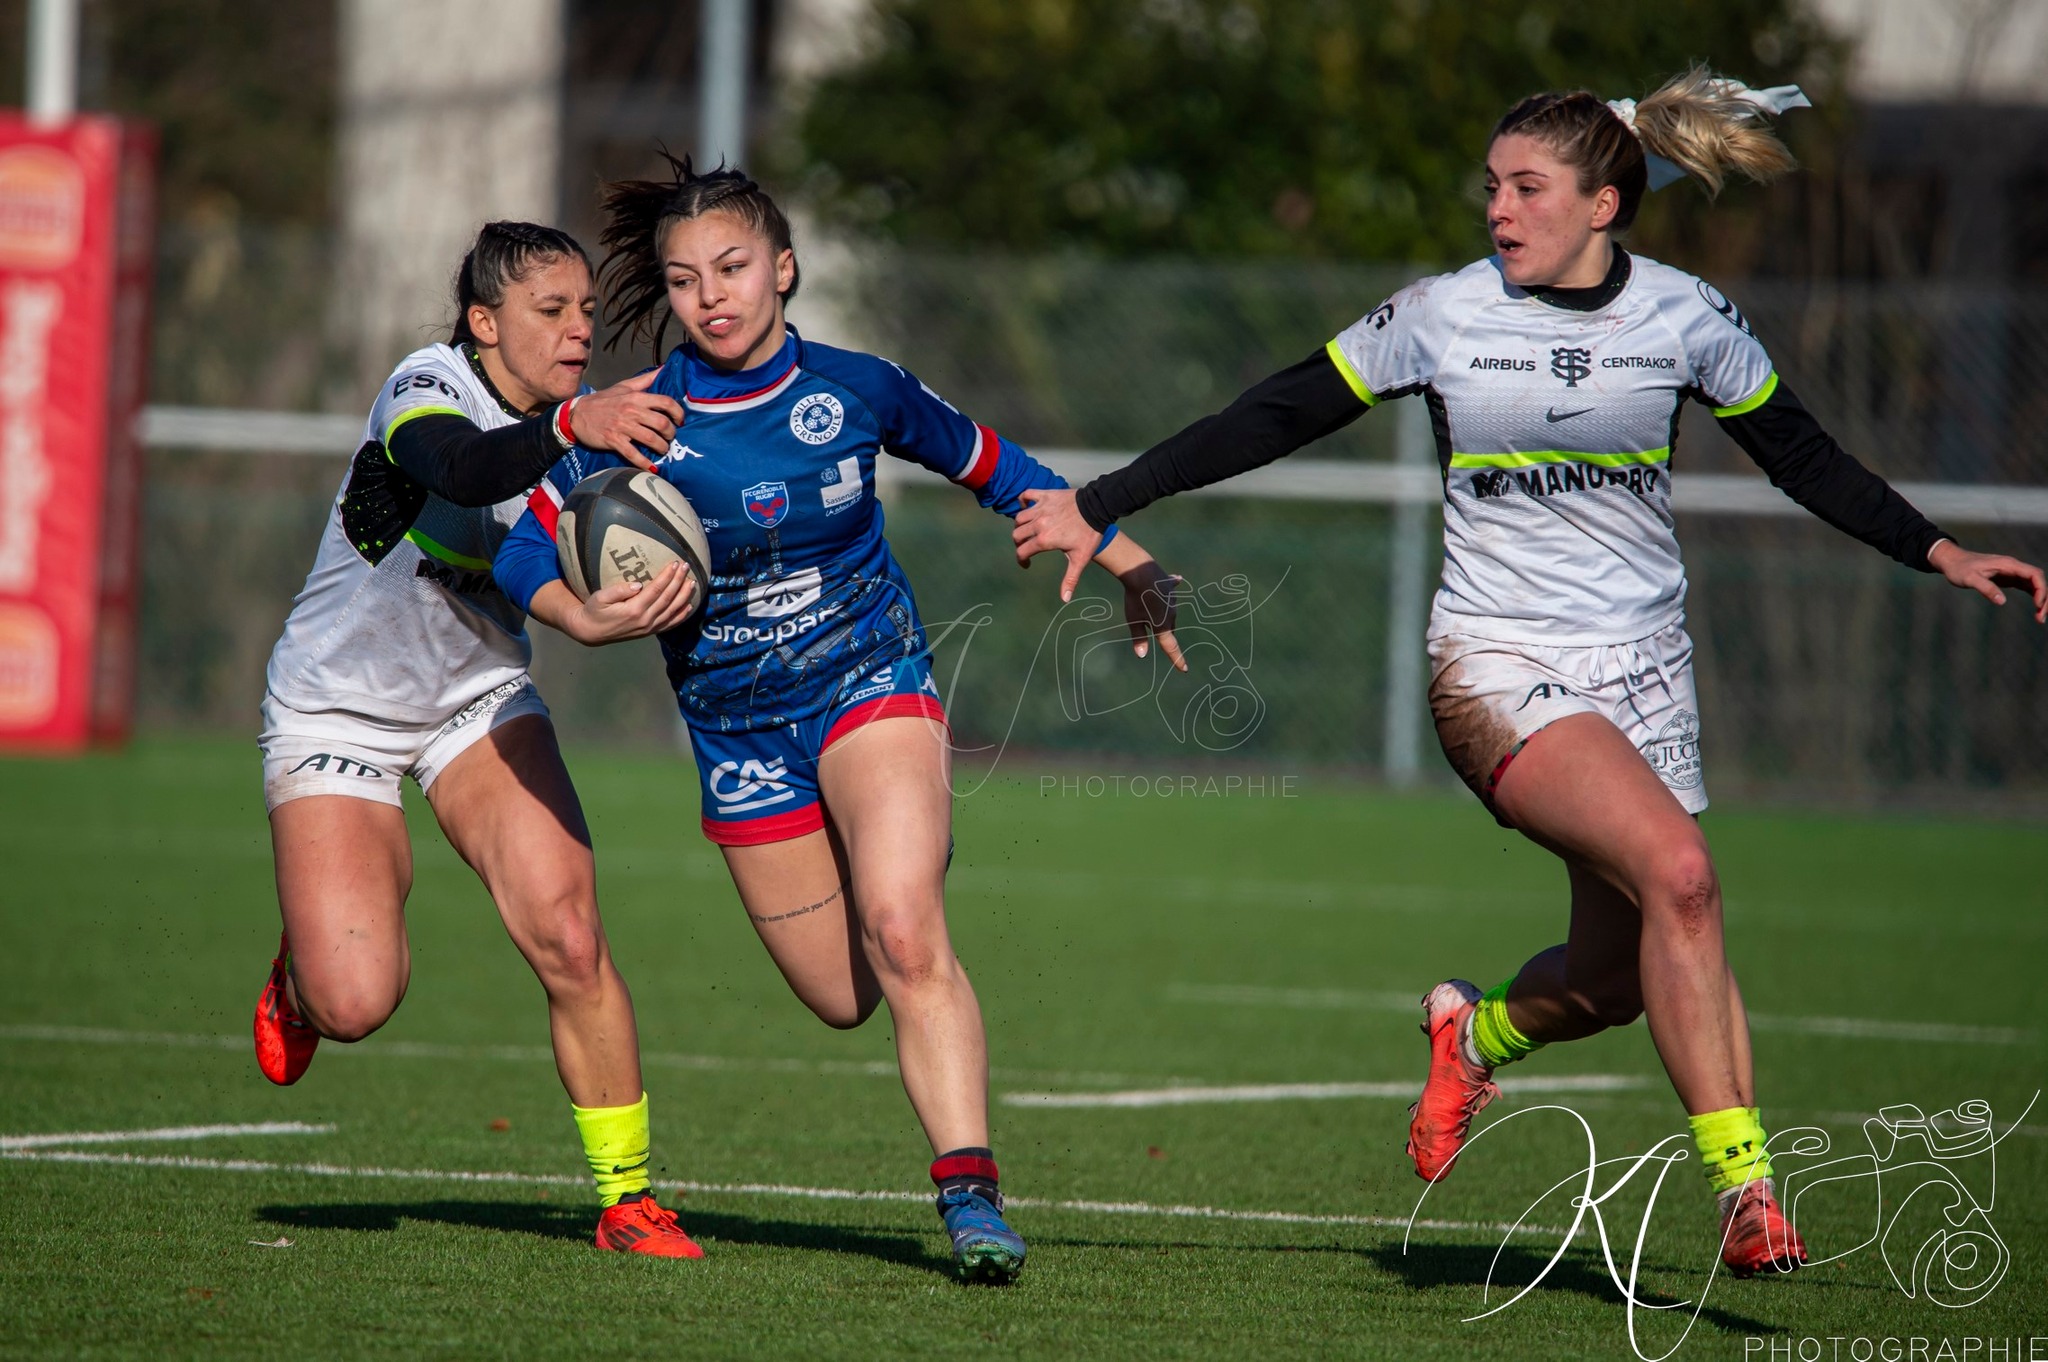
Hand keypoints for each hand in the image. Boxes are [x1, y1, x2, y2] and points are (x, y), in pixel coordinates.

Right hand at [531, 564, 697, 644]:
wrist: (591, 632)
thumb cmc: (595, 611)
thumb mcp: (600, 597)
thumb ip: (618, 590)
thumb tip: (639, 584)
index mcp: (634, 610)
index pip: (656, 590)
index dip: (668, 576)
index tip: (675, 563)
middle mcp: (645, 620)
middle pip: (668, 598)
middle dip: (679, 581)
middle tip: (687, 566)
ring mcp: (649, 628)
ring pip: (672, 610)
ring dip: (684, 596)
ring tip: (692, 581)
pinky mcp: (650, 632)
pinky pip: (670, 624)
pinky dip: (681, 615)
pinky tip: (688, 605)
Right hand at [568, 369, 684, 470]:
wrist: (577, 414)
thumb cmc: (603, 400)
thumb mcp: (623, 386)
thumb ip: (645, 379)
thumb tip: (664, 368)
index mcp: (636, 397)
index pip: (665, 402)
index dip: (678, 412)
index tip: (680, 420)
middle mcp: (631, 411)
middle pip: (662, 423)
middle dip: (671, 433)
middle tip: (670, 437)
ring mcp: (622, 427)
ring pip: (652, 439)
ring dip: (662, 448)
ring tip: (663, 450)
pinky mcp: (614, 441)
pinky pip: (633, 454)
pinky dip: (645, 463)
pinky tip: (652, 467)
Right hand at [1012, 487, 1101, 601]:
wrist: (1098, 508)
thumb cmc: (1089, 534)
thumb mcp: (1080, 559)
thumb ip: (1070, 579)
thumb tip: (1065, 599)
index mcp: (1044, 539)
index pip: (1022, 552)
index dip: (1021, 560)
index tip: (1026, 563)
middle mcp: (1038, 524)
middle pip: (1017, 535)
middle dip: (1019, 543)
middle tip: (1027, 547)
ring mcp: (1040, 508)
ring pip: (1019, 517)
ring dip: (1020, 525)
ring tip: (1028, 530)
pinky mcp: (1045, 495)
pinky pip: (1026, 495)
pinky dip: (1023, 500)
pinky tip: (1027, 507)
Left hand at [1095, 532, 1186, 669]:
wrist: (1141, 572)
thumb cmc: (1136, 599)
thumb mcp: (1134, 620)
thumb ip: (1139, 638)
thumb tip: (1142, 655)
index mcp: (1163, 626)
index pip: (1170, 647)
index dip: (1177, 659)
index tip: (1184, 669)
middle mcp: (1172, 614)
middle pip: (1168, 627)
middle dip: (1161, 629)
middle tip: (1146, 623)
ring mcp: (1173, 599)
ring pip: (1168, 609)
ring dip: (1161, 610)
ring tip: (1146, 602)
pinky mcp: (1170, 585)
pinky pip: (1172, 588)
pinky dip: (1172, 586)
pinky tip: (1178, 580)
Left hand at [1929, 539, 2046, 623]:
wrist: (1952, 561)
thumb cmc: (1959, 568)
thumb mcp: (1969, 579)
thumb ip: (1985, 588)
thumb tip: (2001, 601)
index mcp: (2008, 564)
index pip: (2034, 574)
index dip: (2041, 589)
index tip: (2038, 605)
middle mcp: (2013, 567)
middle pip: (2038, 581)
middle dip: (2044, 598)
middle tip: (2041, 617)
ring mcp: (2012, 573)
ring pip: (2035, 585)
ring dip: (2041, 600)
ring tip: (2039, 618)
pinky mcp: (2009, 579)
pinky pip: (2027, 587)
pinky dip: (2034, 598)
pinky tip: (2035, 610)